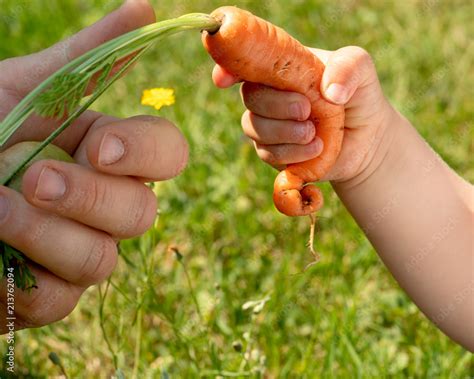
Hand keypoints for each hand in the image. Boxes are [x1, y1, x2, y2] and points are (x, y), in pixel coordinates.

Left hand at [0, 0, 187, 331]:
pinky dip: (27, 274)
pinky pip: (61, 301)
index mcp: (106, 155)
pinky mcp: (45, 297)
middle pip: (142, 214)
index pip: (167, 156)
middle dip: (93, 197)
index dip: (148, 153)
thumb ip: (85, 59)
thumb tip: (145, 8)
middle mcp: (102, 205)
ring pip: (103, 261)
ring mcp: (76, 254)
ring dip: (52, 234)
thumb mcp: (19, 88)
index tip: (100, 145)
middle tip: (37, 177)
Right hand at [212, 46, 395, 183]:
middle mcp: (270, 96)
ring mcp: (269, 126)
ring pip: (255, 128)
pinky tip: (317, 149)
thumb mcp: (361, 71)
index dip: (228, 69)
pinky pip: (268, 154)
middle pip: (250, 98)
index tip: (223, 80)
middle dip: (276, 106)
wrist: (367, 140)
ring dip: (285, 132)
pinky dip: (292, 154)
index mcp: (281, 70)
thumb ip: (348, 67)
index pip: (246, 65)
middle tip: (306, 110)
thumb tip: (328, 92)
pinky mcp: (275, 154)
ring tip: (316, 133)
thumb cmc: (359, 98)